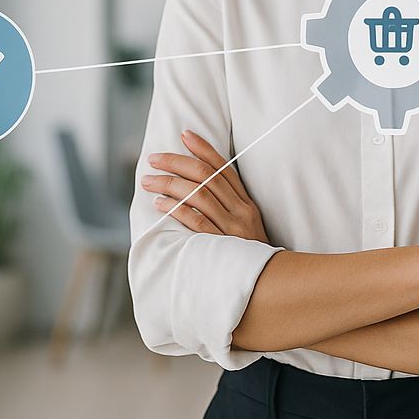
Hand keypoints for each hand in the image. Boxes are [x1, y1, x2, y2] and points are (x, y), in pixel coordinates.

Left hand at [142, 130, 268, 243]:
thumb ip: (228, 206)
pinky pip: (197, 222)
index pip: (223, 167)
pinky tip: (160, 204)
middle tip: (154, 159)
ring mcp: (233, 228)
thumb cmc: (250, 254)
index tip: (184, 135)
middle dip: (177, 163)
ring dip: (170, 184)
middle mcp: (241, 211)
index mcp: (246, 202)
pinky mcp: (223, 246)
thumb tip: (197, 185)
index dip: (203, 149)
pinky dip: (177, 210)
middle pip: (207, 177)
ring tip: (149, 181)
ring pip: (199, 195)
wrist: (269, 283)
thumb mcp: (246, 225)